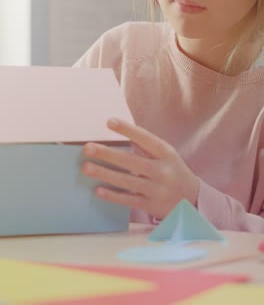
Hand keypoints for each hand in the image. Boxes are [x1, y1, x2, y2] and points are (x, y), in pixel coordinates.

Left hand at [82, 118, 198, 219]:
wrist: (192, 200)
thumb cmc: (172, 171)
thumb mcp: (166, 155)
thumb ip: (146, 146)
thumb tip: (119, 134)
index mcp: (166, 153)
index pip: (145, 139)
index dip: (128, 130)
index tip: (109, 122)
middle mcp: (163, 171)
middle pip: (133, 161)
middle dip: (109, 155)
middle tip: (88, 147)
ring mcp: (158, 190)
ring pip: (128, 182)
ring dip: (106, 174)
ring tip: (87, 167)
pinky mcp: (151, 206)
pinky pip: (129, 200)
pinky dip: (113, 196)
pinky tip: (98, 190)